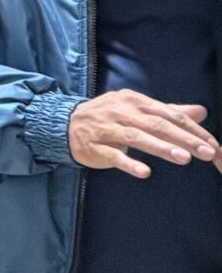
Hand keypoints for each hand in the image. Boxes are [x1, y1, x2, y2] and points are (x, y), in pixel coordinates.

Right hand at [68, 90, 219, 176]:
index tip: (211, 144)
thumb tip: (201, 111)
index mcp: (133, 100)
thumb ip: (169, 111)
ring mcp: (105, 128)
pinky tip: (144, 172)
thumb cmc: (108, 118)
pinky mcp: (94, 146)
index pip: (167, 114)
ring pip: (136, 137)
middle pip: (156, 124)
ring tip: (183, 158)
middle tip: (207, 152)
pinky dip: (128, 163)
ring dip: (160, 148)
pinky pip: (113, 155)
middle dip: (183, 139)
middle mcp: (120, 111)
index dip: (191, 129)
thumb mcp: (136, 109)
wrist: (65, 124)